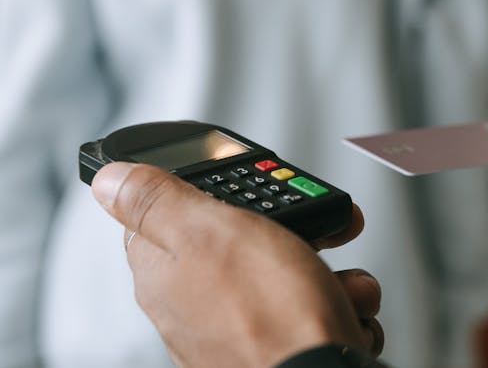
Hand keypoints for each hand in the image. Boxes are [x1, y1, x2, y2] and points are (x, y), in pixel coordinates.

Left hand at [91, 163, 381, 367]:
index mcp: (164, 270)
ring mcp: (240, 326)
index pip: (172, 212)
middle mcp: (196, 303)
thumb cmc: (268, 317)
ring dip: (325, 267)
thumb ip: (157, 200)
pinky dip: (338, 301)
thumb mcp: (209, 231)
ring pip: (289, 271)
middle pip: (244, 238)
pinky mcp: (281, 343)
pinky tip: (343, 306)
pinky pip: (314, 306)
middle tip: (311, 227)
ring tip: (334, 279)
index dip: (212, 189)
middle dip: (292, 227)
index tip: (246, 184)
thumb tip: (110, 178)